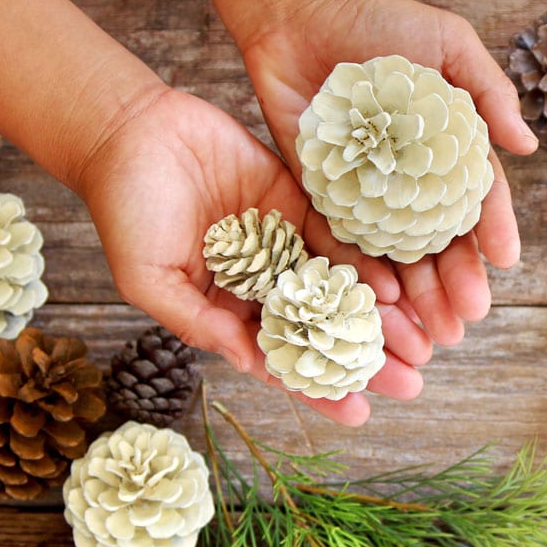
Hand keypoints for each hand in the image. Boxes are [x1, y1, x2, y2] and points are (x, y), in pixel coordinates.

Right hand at [76, 85, 431, 424]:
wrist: (130, 132)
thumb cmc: (126, 211)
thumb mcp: (149, 279)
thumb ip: (198, 322)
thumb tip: (250, 364)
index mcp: (225, 310)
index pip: (280, 358)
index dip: (318, 388)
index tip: (358, 414)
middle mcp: (260, 282)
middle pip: (321, 329)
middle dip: (364, 358)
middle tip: (411, 384)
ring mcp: (281, 242)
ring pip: (338, 287)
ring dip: (377, 317)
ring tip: (420, 345)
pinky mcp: (294, 200)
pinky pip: (336, 235)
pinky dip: (365, 260)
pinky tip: (395, 286)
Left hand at [242, 0, 538, 345]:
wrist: (300, 14)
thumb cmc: (379, 22)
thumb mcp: (447, 45)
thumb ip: (486, 94)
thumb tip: (527, 145)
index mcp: (442, 149)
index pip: (471, 199)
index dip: (490, 231)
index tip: (505, 262)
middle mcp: (404, 179)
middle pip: (433, 240)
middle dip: (453, 280)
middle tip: (465, 319)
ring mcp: (361, 191)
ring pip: (392, 254)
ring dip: (413, 294)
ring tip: (430, 330)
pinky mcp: (318, 194)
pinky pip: (339, 240)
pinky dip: (358, 271)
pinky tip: (377, 300)